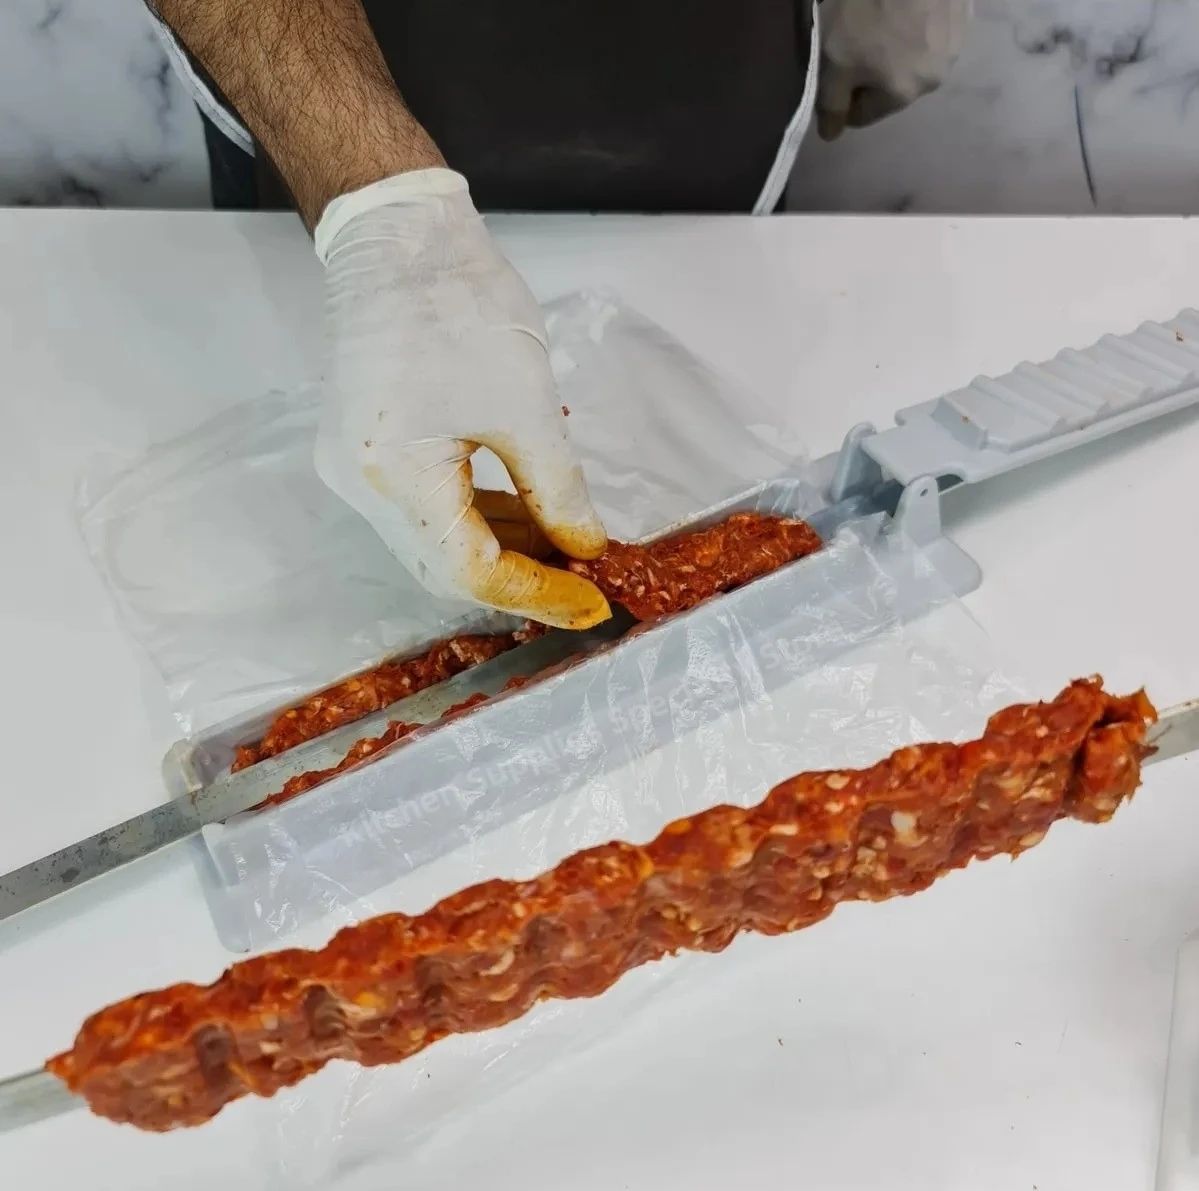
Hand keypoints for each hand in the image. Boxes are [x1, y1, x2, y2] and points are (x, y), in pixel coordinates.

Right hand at [313, 169, 610, 628]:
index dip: (537, 594)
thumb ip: (558, 490)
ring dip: (502, 548)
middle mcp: (361, 487)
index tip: (593, 602)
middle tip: (582, 585)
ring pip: (436, 540)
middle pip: (446, 567)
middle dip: (520, 579)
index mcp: (394, 476)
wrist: (399, 237)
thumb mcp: (527, 406)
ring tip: (564, 548)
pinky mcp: (367, 449)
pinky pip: (426, 506)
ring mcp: (356, 469)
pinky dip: (477, 517)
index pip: (471, 570)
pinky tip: (526, 514)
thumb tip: (585, 545)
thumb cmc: (460, 305)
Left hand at [816, 0, 972, 139]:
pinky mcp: (965, 19)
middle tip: (860, 39)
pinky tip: (909, 8)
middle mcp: (933, 81)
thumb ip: (831, 102)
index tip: (835, 69)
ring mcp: (954, 49)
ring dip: (898, 50)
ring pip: (914, 63)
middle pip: (891, 90)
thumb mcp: (834, 60)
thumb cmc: (867, 9)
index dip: (843, 95)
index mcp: (900, 96)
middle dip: (872, 72)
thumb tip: (832, 135)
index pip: (862, 115)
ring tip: (886, 21)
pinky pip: (933, 36)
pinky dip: (919, 28)